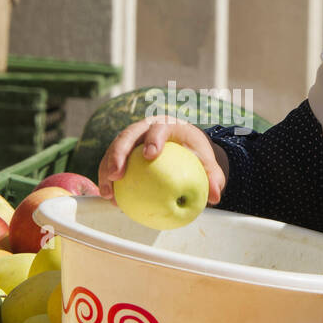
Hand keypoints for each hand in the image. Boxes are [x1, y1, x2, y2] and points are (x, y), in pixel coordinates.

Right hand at [97, 116, 226, 205]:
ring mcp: (132, 137)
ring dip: (106, 169)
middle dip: (118, 153)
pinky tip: (110, 199)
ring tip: (107, 192)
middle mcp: (146, 127)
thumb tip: (215, 197)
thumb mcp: (207, 165)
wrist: (183, 147)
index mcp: (168, 124)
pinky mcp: (124, 150)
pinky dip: (108, 179)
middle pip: (128, 135)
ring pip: (114, 149)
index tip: (150, 155)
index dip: (153, 138)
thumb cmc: (195, 154)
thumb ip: (213, 178)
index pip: (159, 127)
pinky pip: (112, 162)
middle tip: (116, 175)